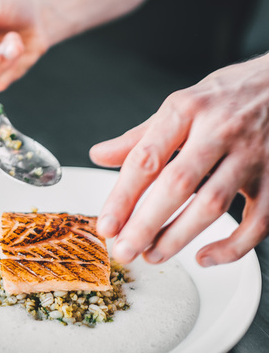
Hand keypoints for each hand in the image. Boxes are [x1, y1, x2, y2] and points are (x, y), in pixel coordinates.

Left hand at [90, 54, 268, 265]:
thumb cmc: (229, 95)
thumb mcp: (182, 105)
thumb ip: (140, 136)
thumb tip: (99, 155)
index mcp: (187, 109)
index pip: (146, 157)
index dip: (123, 196)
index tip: (107, 225)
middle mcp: (219, 130)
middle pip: (177, 184)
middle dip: (146, 224)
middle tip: (125, 251)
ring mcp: (251, 154)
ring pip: (212, 204)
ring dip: (178, 237)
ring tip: (153, 255)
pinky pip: (257, 222)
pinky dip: (231, 247)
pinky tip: (205, 257)